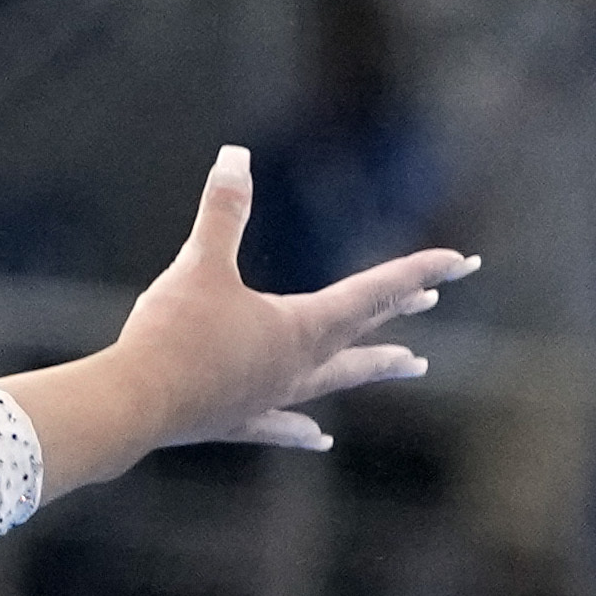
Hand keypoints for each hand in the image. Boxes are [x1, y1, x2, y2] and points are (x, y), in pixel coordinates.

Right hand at [6, 149, 465, 493]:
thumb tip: (235, 156)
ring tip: (411, 364)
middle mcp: (299, 365)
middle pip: (362, 332)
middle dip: (399, 309)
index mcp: (301, 326)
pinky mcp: (236, 421)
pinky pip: (280, 425)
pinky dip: (301, 430)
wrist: (134, 402)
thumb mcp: (199, 263)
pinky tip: (320, 439)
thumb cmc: (173, 332)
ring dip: (372, 366)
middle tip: (437, 297)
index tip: (461, 262)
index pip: (374, 292)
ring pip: (336, 378)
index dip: (418, 271)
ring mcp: (271, 397)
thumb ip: (223, 212)